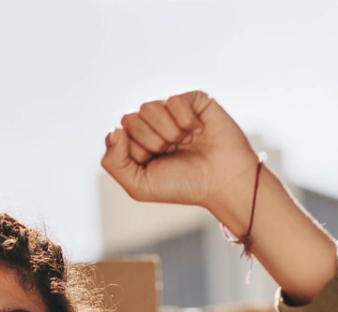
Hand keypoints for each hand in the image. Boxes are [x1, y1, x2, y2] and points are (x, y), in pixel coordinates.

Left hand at [101, 91, 259, 221]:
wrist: (223, 182)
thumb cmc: (184, 185)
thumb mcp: (140, 185)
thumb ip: (114, 162)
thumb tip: (114, 130)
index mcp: (137, 142)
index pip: (118, 134)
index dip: (137, 152)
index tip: (156, 164)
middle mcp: (152, 124)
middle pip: (131, 118)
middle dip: (152, 142)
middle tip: (173, 153)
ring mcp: (172, 111)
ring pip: (149, 107)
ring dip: (169, 133)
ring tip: (186, 143)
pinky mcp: (192, 100)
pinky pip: (174, 100)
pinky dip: (186, 121)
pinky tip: (199, 131)